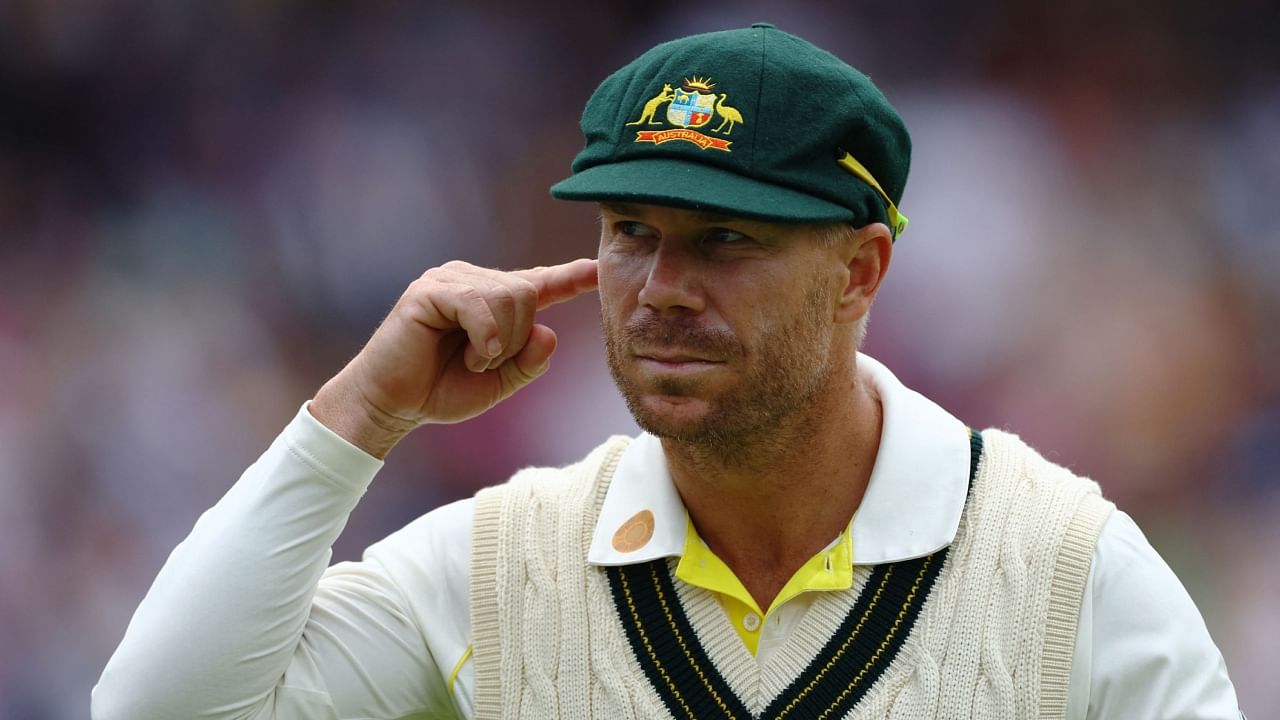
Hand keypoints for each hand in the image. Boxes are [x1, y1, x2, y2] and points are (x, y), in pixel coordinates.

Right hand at [309, 259, 598, 457]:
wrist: (393, 405)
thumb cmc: (441, 390)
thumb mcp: (500, 383)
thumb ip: (530, 361)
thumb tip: (549, 331)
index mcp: (494, 302)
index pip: (539, 283)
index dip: (570, 277)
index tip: (597, 269)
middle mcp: (474, 281)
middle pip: (527, 292)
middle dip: (518, 338)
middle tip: (487, 362)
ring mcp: (450, 280)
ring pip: (509, 296)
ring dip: (499, 342)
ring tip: (473, 359)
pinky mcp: (429, 290)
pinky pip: (479, 305)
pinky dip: (485, 337)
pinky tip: (471, 354)